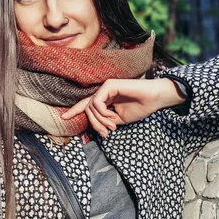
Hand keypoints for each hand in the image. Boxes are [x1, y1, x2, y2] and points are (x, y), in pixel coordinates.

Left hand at [62, 78, 185, 136]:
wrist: (153, 100)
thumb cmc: (139, 108)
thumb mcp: (118, 120)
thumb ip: (105, 121)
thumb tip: (93, 126)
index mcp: (106, 99)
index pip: (86, 105)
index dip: (75, 110)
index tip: (64, 117)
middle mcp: (104, 91)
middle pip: (87, 108)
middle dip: (94, 124)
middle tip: (106, 133)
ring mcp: (106, 87)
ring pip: (91, 106)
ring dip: (100, 121)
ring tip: (112, 127)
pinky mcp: (109, 85)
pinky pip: (97, 102)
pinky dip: (102, 113)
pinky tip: (112, 118)